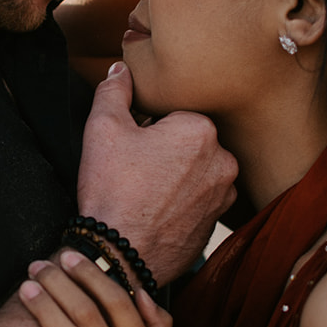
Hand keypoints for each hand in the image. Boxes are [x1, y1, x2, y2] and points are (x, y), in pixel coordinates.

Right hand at [76, 62, 237, 282]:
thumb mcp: (103, 129)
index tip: (131, 148)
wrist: (120, 257)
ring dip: (175, 176)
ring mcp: (224, 195)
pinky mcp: (217, 222)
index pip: (172, 115)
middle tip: (134, 171)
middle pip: (187, 142)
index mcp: (201, 129)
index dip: (146, 128)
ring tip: (145, 193)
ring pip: (195, 171)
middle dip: (164, 151)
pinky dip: (181, 202)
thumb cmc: (112, 192)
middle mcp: (224, 160)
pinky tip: (156, 211)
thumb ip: (114, 90)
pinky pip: (198, 200)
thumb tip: (120, 69)